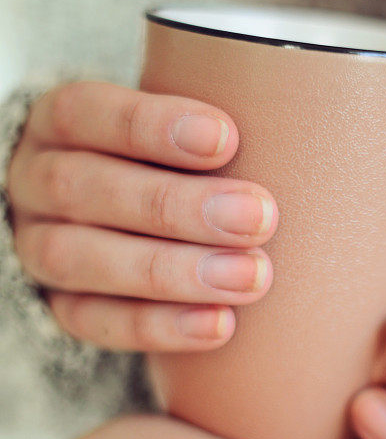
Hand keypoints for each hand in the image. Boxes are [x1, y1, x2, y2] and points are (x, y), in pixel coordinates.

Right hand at [7, 81, 277, 351]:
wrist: (118, 218)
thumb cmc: (166, 160)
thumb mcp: (173, 131)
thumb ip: (207, 132)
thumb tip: (296, 126)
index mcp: (61, 124)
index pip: (86, 113)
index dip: (151, 127)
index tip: (226, 139)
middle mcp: (37, 182)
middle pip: (86, 189)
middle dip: (177, 206)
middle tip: (259, 218)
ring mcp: (39, 246)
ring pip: (82, 260)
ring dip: (172, 272)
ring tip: (252, 278)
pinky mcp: (58, 305)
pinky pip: (93, 322)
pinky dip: (158, 326)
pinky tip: (220, 324)